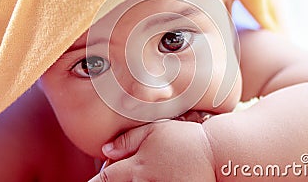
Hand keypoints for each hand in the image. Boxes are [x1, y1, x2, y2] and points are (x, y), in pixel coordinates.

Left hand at [89, 120, 215, 181]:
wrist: (215, 154)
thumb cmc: (185, 139)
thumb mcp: (154, 130)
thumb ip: (128, 140)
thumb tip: (105, 150)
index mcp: (137, 167)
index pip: (106, 178)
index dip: (95, 181)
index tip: (92, 181)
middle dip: (114, 181)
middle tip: (122, 172)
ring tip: (145, 172)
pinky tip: (157, 176)